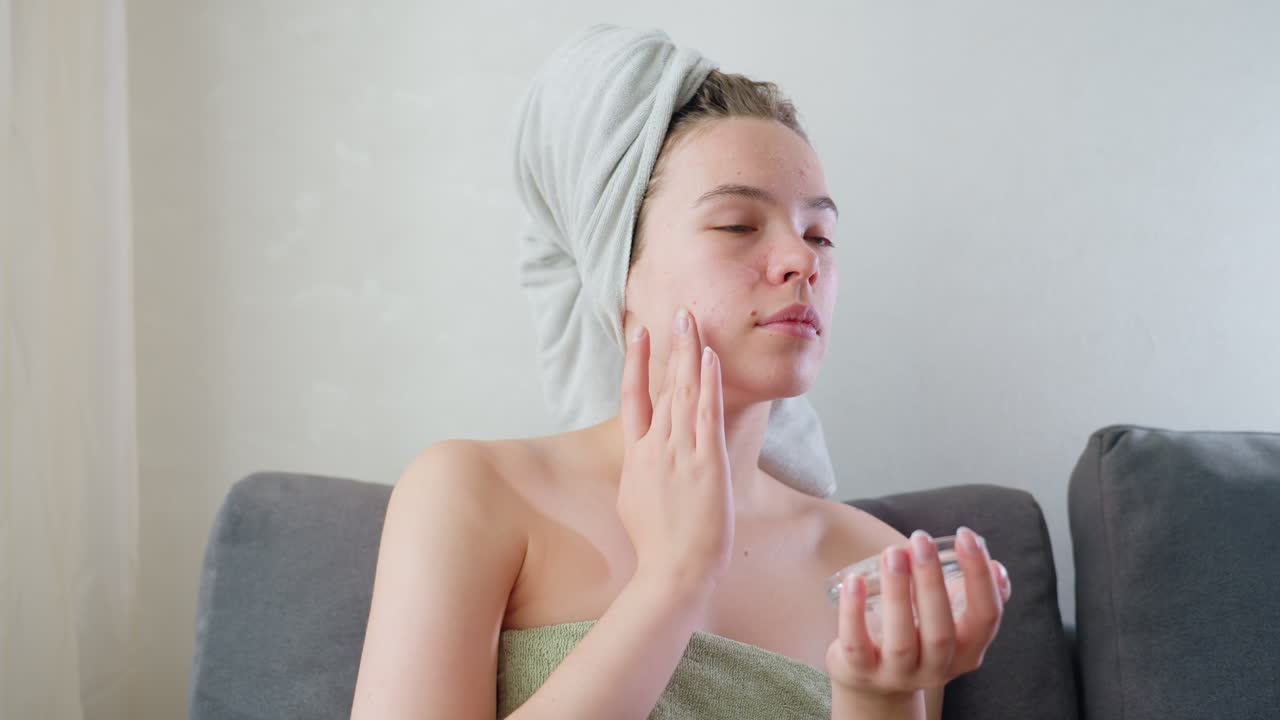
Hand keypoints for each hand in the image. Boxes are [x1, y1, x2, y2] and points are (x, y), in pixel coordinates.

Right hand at [616, 307, 733, 591]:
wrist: (673, 570)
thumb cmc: (657, 546)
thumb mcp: (634, 502)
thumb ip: (641, 473)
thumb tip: (645, 461)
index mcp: (636, 457)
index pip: (633, 398)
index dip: (635, 363)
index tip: (638, 333)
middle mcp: (655, 447)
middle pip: (664, 386)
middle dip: (672, 347)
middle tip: (680, 313)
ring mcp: (679, 453)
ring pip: (684, 392)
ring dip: (690, 353)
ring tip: (692, 320)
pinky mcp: (706, 462)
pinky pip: (706, 413)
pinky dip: (707, 383)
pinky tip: (709, 358)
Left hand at [825, 527, 1012, 700]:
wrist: (876, 683)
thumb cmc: (919, 639)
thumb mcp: (953, 626)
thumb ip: (975, 597)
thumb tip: (997, 567)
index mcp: (967, 652)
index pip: (986, 616)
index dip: (979, 575)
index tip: (966, 535)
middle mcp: (936, 668)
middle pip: (941, 630)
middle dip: (931, 581)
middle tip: (920, 539)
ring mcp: (898, 674)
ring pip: (900, 639)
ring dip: (897, 592)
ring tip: (892, 553)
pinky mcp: (862, 672)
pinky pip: (856, 645)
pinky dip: (854, 612)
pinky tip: (854, 580)